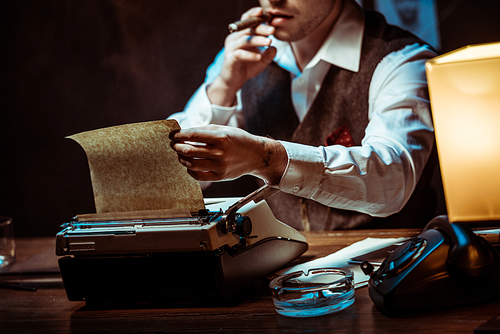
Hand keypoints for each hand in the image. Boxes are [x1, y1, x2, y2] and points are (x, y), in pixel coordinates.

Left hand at [170, 125, 286, 184]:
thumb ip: (204, 130)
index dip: (178, 135)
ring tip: (181, 154)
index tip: (172, 135)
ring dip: (182, 158)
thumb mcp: (223, 129)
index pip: (192, 135)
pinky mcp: (220, 176)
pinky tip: (189, 165)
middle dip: (177, 147)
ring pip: (191, 164)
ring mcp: (220, 166)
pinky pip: (198, 176)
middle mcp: (220, 152)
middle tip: (174, 144)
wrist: (256, 155)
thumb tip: (183, 133)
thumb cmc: (239, 140)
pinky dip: (190, 170)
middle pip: (189, 150)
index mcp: (220, 137)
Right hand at [207, 7, 276, 105]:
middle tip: (272, 30)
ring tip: (269, 42)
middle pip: (248, 29)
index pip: (247, 21)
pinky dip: (250, 55)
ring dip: (257, 40)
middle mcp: (234, 38)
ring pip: (245, 40)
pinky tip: (259, 56)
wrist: (233, 81)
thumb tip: (275, 48)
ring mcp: (231, 48)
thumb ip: (268, 54)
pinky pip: (239, 54)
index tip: (264, 13)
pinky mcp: (229, 59)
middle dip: (261, 28)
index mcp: (241, 35)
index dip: (254, 15)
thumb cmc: (247, 67)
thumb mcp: (262, 60)